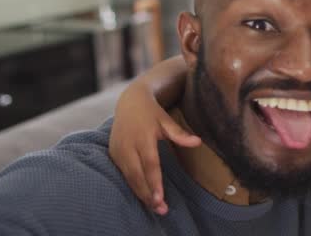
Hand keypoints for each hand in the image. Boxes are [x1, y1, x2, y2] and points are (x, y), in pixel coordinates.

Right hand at [109, 84, 200, 214]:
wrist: (129, 102)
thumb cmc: (152, 113)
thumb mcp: (166, 120)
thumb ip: (179, 134)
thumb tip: (197, 142)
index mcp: (143, 136)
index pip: (149, 163)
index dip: (154, 182)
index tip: (160, 198)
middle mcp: (128, 145)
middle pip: (137, 174)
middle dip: (147, 194)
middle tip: (161, 209)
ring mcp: (118, 150)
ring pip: (129, 177)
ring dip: (140, 193)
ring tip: (155, 207)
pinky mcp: (113, 153)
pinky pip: (123, 174)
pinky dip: (133, 186)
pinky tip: (144, 196)